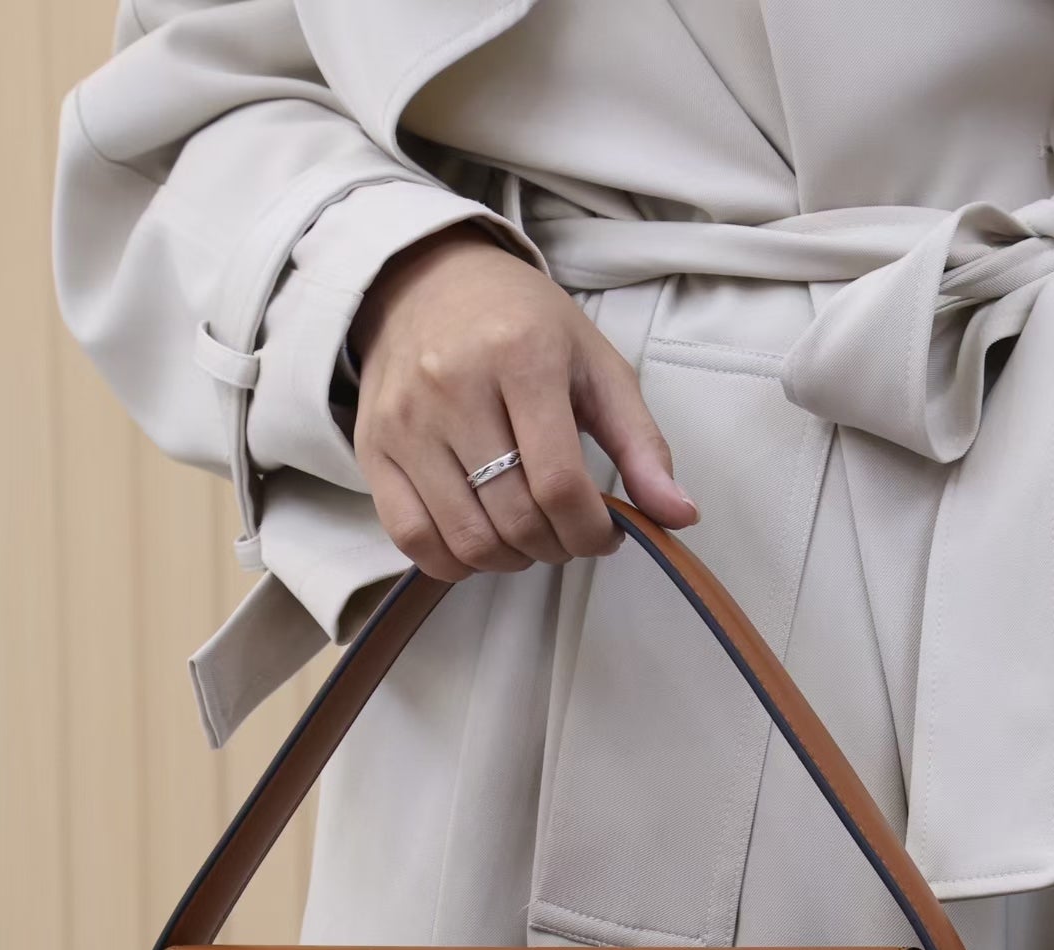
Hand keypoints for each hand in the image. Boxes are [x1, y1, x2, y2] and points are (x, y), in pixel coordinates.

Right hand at [348, 226, 698, 580]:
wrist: (427, 282)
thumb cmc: (521, 325)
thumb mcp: (596, 366)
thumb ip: (641, 444)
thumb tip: (680, 516)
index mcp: (521, 357)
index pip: (560, 484)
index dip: (591, 532)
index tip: (605, 534)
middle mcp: (454, 387)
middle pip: (515, 519)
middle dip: (556, 547)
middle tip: (568, 533)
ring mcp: (406, 421)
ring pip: (466, 539)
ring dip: (511, 560)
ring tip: (528, 536)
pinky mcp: (373, 448)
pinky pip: (412, 539)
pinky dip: (454, 562)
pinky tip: (481, 541)